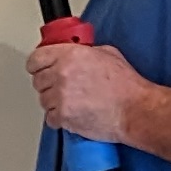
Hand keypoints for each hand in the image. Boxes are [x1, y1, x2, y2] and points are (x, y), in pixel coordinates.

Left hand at [28, 37, 145, 139]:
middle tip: (64, 87)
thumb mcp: (106, 53)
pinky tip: (72, 114)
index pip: (35, 59)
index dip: (38, 64)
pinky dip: (59, 118)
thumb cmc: (126, 85)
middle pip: (38, 80)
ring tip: (73, 101)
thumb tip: (73, 53)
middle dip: (49, 83)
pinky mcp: (63, 117)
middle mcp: (61, 74)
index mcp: (69, 55)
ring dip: (54, 102)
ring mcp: (60, 97)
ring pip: (43, 100)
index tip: (41, 68)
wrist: (135, 110)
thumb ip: (83, 52)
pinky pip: (50, 118)